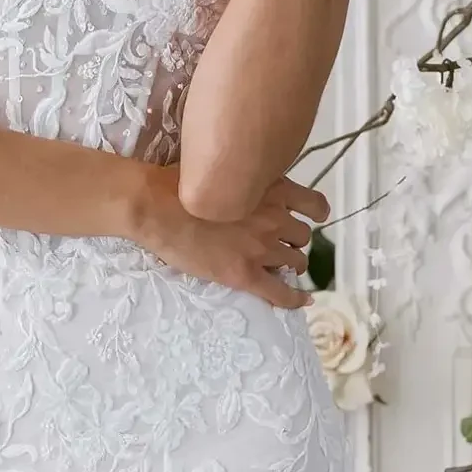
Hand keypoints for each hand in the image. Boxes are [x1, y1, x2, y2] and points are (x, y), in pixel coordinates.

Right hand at [130, 165, 329, 307]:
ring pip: (295, 261)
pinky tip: (302, 301)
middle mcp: (274, 218)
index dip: (314, 214)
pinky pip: (280, 292)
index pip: (313, 205)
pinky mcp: (245, 273)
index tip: (309, 218)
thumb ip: (248, 180)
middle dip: (293, 240)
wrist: (157, 207)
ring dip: (289, 264)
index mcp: (272, 189)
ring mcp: (261, 248)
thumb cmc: (180, 184)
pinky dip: (295, 298)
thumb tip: (251, 188)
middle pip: (302, 235)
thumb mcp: (228, 170)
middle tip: (278, 245)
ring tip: (278, 267)